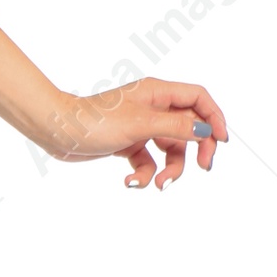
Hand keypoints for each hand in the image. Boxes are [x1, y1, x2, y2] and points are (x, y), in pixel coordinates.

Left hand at [43, 79, 228, 190]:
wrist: (56, 132)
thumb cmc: (94, 120)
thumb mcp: (140, 124)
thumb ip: (175, 127)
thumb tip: (205, 130)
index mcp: (157, 93)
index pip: (198, 99)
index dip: (214, 117)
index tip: (221, 141)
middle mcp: (152, 107)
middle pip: (190, 127)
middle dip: (198, 149)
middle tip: (204, 167)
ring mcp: (140, 127)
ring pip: (171, 149)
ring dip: (170, 169)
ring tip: (159, 183)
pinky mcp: (127, 144)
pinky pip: (148, 161)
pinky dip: (144, 174)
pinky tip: (130, 181)